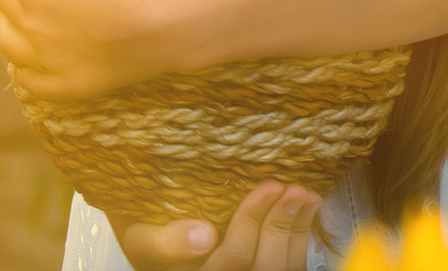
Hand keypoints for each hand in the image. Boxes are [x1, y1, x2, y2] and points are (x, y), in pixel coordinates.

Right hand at [114, 184, 323, 270]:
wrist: (158, 245)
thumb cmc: (149, 233)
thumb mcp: (141, 237)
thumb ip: (162, 241)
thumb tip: (202, 235)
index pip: (232, 259)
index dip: (252, 223)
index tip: (269, 186)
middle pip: (264, 266)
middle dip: (282, 226)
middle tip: (294, 188)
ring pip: (282, 268)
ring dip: (297, 229)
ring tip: (306, 195)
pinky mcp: (261, 270)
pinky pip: (290, 266)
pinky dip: (300, 237)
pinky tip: (306, 208)